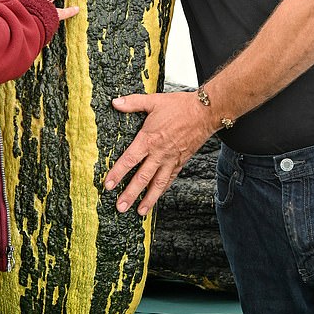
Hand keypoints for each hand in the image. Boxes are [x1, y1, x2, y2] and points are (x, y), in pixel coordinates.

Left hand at [103, 90, 213, 215]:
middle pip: (142, 178)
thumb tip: (115, 102)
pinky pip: (170, 179)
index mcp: (149, 139)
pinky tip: (156, 197)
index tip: (108, 185)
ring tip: (139, 212)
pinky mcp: (181, 162)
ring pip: (158, 184)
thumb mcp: (153, 101)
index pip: (129, 160)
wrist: (206, 113)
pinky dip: (162, 190)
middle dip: (130, 194)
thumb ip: (133, 103)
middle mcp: (159, 153)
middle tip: (119, 207)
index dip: (117, 173)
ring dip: (148, 199)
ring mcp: (171, 160)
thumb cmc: (180, 106)